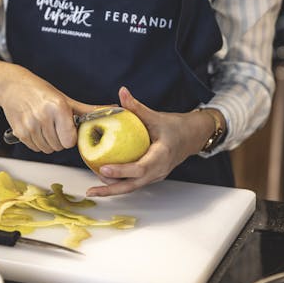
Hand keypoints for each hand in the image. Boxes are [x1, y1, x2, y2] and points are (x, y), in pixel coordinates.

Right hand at [0, 65, 97, 152]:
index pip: (70, 141)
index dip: (71, 137)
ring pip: (47, 149)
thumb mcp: (66, 99)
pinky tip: (36, 128)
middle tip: (55, 126)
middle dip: (60, 139)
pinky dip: (38, 142)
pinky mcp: (20, 132)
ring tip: (45, 126)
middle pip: (59, 147)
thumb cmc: (41, 92)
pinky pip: (35, 148)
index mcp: (58, 107)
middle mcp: (43, 116)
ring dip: (49, 142)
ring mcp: (30, 125)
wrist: (12, 86)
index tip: (67, 128)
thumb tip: (113, 110)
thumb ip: (89, 111)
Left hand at [86, 86, 217, 196]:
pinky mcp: (151, 177)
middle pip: (133, 185)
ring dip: (113, 189)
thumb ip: (137, 107)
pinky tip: (104, 179)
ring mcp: (155, 176)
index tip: (104, 168)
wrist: (191, 137)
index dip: (122, 170)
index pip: (140, 167)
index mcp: (162, 155)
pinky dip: (119, 183)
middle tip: (92, 190)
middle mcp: (159, 170)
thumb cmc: (175, 127)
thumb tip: (122, 92)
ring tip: (93, 188)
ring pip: (132, 187)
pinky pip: (134, 183)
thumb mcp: (156, 117)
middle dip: (111, 190)